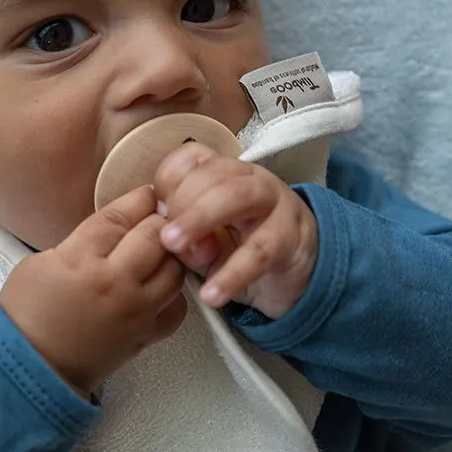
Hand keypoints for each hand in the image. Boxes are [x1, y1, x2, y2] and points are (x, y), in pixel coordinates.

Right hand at [0, 185, 186, 398]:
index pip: (121, 217)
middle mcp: (115, 283)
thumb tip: (116, 225)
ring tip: (160, 249)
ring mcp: (136, 311)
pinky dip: (174, 292)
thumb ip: (82, 239)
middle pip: (155, 236)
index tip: (146, 193)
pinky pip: (178, 306)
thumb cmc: (28, 312)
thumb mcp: (42, 260)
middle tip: (156, 216)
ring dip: (171, 253)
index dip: (138, 199)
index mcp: (81, 259)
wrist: (34, 366)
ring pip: (175, 268)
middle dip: (158, 220)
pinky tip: (160, 285)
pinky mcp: (147, 335)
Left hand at [153, 142, 317, 318]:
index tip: (155, 210)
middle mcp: (250, 179)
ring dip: (200, 218)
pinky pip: (260, 251)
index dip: (168, 180)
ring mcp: (274, 202)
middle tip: (164, 236)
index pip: (193, 158)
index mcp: (224, 173)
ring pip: (237, 196)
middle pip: (213, 172)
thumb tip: (169, 241)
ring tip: (175, 247)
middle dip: (182, 201)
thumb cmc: (241, 249)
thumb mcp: (206, 242)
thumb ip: (186, 238)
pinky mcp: (291, 237)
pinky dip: (233, 274)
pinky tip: (212, 294)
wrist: (296, 274)